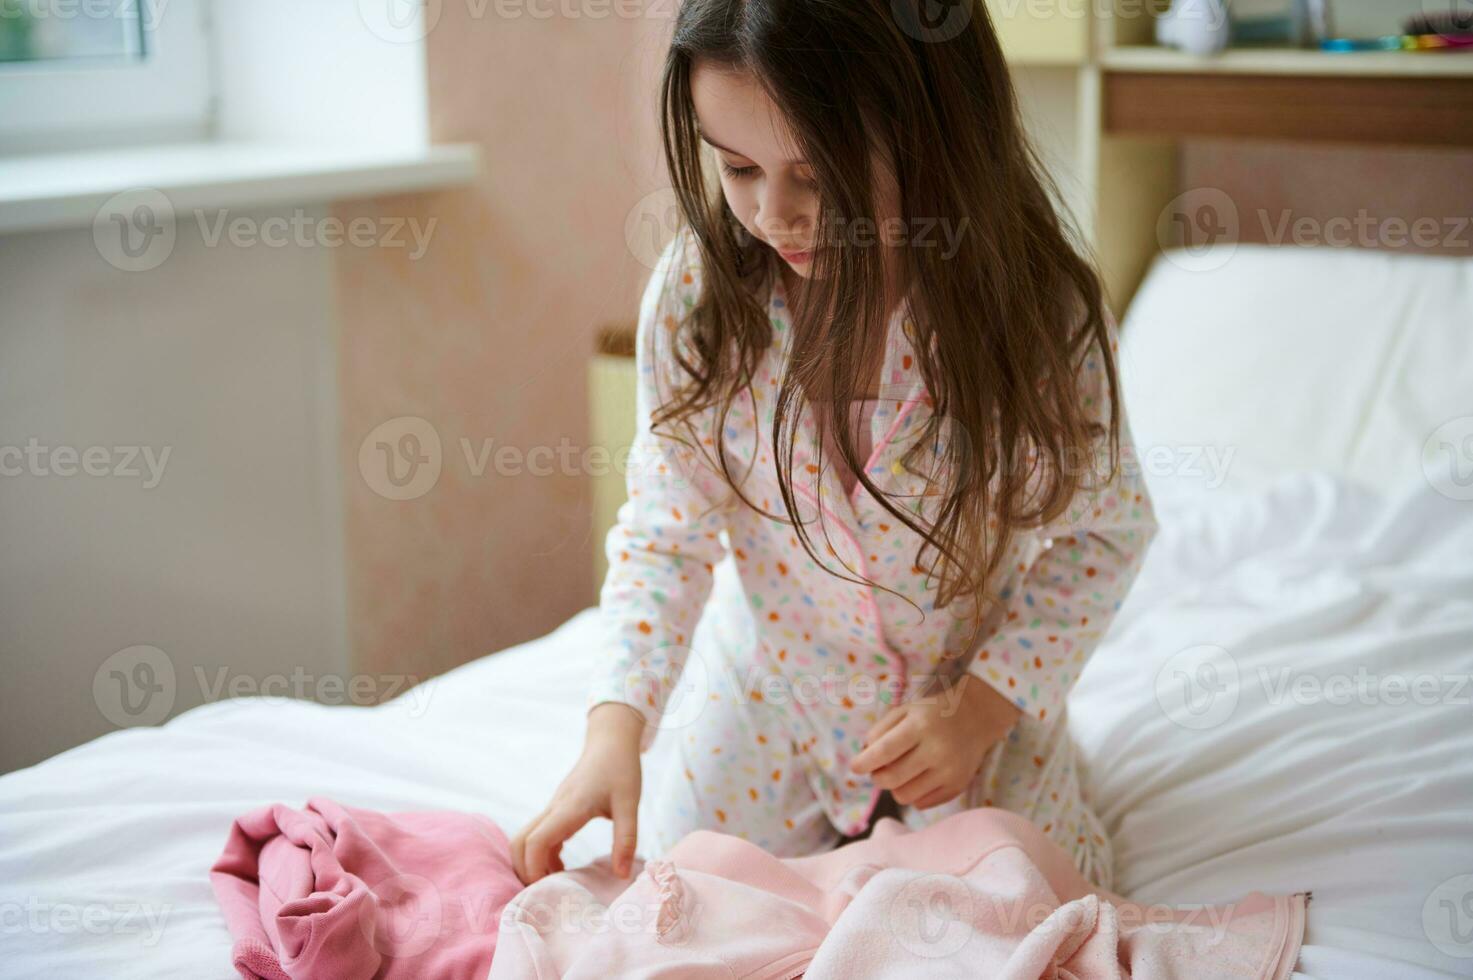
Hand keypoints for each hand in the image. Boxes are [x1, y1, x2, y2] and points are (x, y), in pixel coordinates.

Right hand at [509, 702, 644, 885]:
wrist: (611, 741)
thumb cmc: (621, 769)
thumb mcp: (629, 804)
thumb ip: (626, 840)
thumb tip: (621, 876)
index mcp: (569, 808)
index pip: (536, 841)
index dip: (534, 869)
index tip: (547, 890)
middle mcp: (554, 808)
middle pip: (520, 842)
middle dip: (523, 870)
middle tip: (543, 894)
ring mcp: (553, 808)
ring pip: (526, 838)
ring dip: (532, 863)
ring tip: (554, 887)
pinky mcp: (557, 809)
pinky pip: (539, 835)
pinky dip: (542, 856)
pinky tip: (561, 869)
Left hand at [847, 672, 1020, 808]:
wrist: (976, 717)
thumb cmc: (932, 714)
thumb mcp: (905, 711)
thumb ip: (881, 731)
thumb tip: (864, 757)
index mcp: (920, 726)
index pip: (884, 751)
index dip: (864, 762)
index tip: (855, 767)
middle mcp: (937, 750)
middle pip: (892, 778)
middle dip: (877, 777)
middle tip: (877, 769)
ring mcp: (949, 771)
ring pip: (904, 796)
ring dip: (894, 787)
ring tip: (900, 772)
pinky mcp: (957, 786)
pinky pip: (922, 804)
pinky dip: (913, 794)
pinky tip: (918, 778)